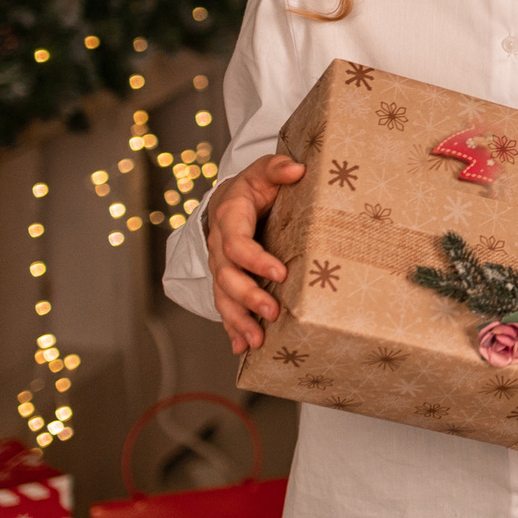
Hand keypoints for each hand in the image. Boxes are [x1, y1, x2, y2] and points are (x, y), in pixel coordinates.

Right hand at [207, 155, 303, 354]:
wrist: (228, 200)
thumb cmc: (252, 187)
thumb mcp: (263, 171)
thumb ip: (278, 167)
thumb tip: (298, 168)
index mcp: (229, 219)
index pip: (237, 243)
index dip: (255, 259)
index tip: (281, 272)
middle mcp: (219, 247)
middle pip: (228, 277)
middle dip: (248, 297)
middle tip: (272, 312)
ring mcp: (220, 268)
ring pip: (223, 297)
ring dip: (238, 321)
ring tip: (256, 341)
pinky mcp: (226, 282)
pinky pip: (225, 307)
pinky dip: (232, 329)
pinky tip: (242, 349)